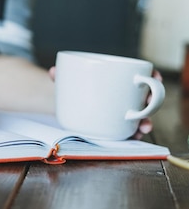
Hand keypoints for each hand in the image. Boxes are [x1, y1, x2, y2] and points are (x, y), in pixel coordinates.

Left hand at [47, 65, 161, 138]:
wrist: (69, 100)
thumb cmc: (74, 85)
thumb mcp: (68, 78)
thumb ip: (61, 75)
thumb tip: (53, 72)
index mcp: (118, 79)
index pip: (141, 75)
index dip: (152, 76)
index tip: (155, 76)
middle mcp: (124, 96)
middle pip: (145, 98)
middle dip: (151, 103)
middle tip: (147, 107)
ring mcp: (122, 111)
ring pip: (140, 117)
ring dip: (145, 122)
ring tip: (142, 127)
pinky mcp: (116, 125)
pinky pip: (129, 130)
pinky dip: (132, 134)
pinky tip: (132, 137)